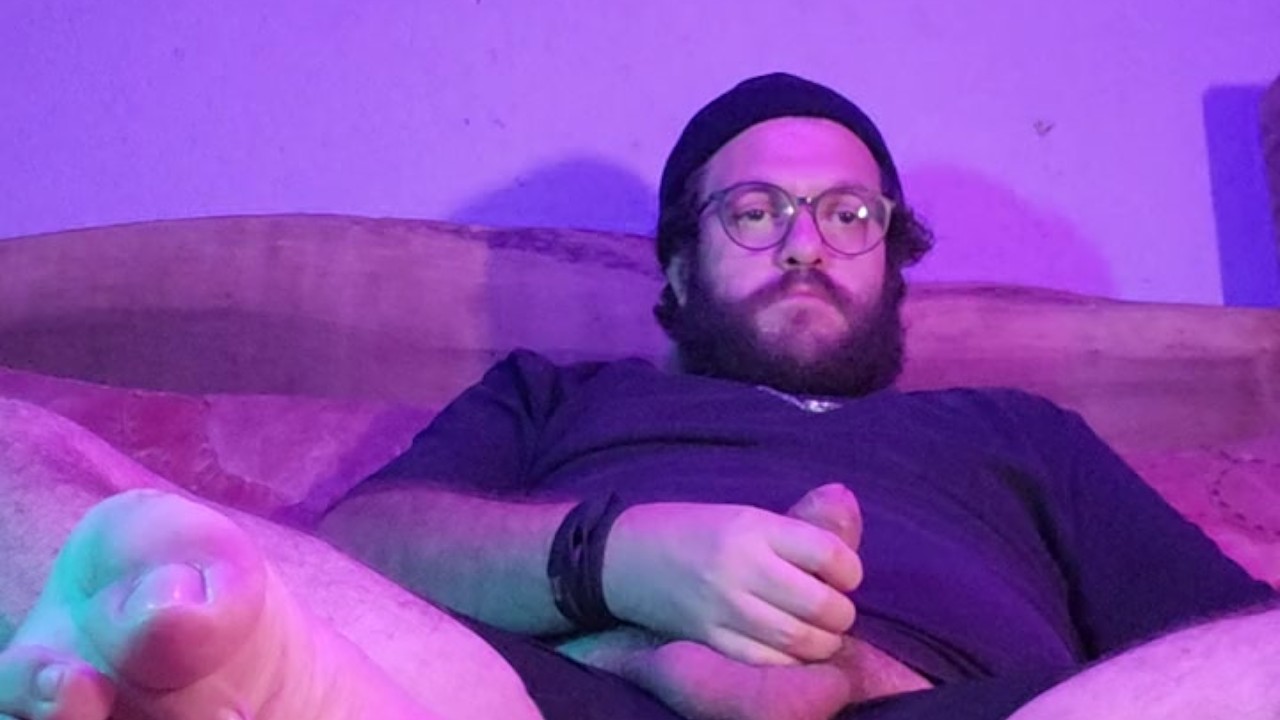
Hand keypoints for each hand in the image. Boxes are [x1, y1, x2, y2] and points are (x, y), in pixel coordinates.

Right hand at [601, 487, 862, 664]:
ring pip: (798, 640)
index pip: (828, 553)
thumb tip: (846, 502)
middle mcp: (741, 567)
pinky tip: (789, 652)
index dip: (850, 570)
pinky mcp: (707, 638)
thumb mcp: (745, 515)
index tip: (845, 575)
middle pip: (820, 605)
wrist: (624, 557)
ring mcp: (723, 606)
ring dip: (822, 642)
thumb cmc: (693, 531)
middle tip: (835, 610)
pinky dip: (789, 663)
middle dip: (841, 613)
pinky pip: (765, 663)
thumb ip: (797, 523)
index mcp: (753, 528)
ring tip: (819, 633)